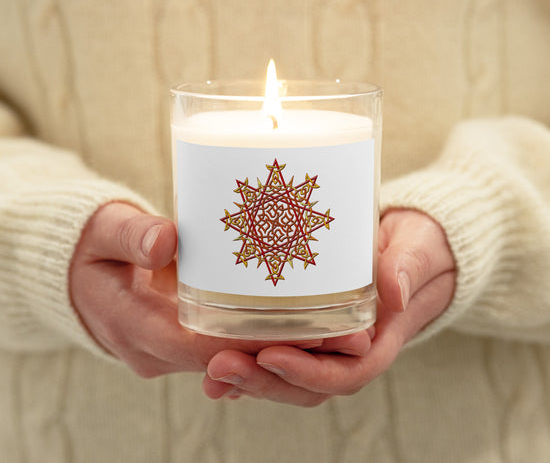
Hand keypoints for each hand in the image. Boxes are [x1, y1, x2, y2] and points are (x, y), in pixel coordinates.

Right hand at [69, 202, 369, 376]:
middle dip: (284, 351)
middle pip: (229, 360)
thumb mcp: (104, 231)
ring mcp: (172, 351)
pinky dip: (263, 341)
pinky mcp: (185, 341)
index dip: (256, 343)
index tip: (305, 330)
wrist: (79, 274)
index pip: (203, 347)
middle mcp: (157, 351)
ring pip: (234, 361)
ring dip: (282, 350)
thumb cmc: (91, 248)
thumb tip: (165, 241)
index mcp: (135, 327)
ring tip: (339, 330)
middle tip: (343, 333)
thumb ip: (131, 234)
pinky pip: (228, 349)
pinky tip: (304, 324)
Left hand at [202, 209, 455, 405]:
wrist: (414, 248)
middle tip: (219, 366)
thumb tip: (393, 290)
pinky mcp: (312, 328)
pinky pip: (281, 351)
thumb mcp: (417, 250)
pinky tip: (217, 356)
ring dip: (249, 377)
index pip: (346, 373)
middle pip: (307, 384)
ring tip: (210, 369)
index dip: (308, 373)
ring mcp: (330, 343)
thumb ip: (407, 267)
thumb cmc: (418, 248)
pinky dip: (250, 360)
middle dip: (263, 381)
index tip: (270, 356)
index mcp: (380, 339)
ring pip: (288, 375)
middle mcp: (352, 350)